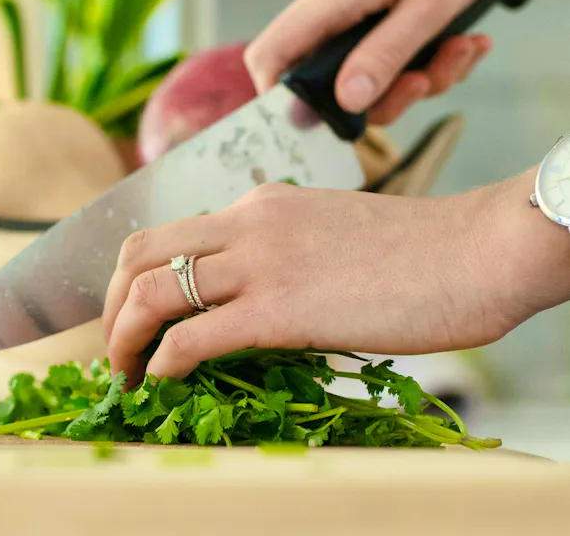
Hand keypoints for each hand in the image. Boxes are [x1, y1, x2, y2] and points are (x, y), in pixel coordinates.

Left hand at [102, 169, 569, 386]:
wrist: (475, 251)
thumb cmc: (415, 252)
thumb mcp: (325, 233)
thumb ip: (277, 252)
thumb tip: (244, 297)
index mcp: (257, 206)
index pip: (167, 234)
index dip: (132, 278)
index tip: (132, 317)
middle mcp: (245, 224)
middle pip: (138, 254)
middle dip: (110, 305)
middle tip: (115, 347)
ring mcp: (259, 264)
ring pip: (151, 293)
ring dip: (123, 338)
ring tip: (124, 373)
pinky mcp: (279, 310)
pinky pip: (192, 337)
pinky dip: (162, 362)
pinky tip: (162, 379)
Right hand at [244, 0, 493, 124]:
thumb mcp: (431, 2)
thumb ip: (386, 52)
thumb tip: (347, 101)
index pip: (271, 54)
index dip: (280, 96)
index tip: (322, 120)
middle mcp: (331, 9)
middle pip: (331, 81)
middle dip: (389, 95)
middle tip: (428, 80)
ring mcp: (354, 13)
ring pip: (369, 75)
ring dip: (423, 76)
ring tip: (463, 48)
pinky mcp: (378, 14)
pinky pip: (390, 56)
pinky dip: (430, 59)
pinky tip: (463, 42)